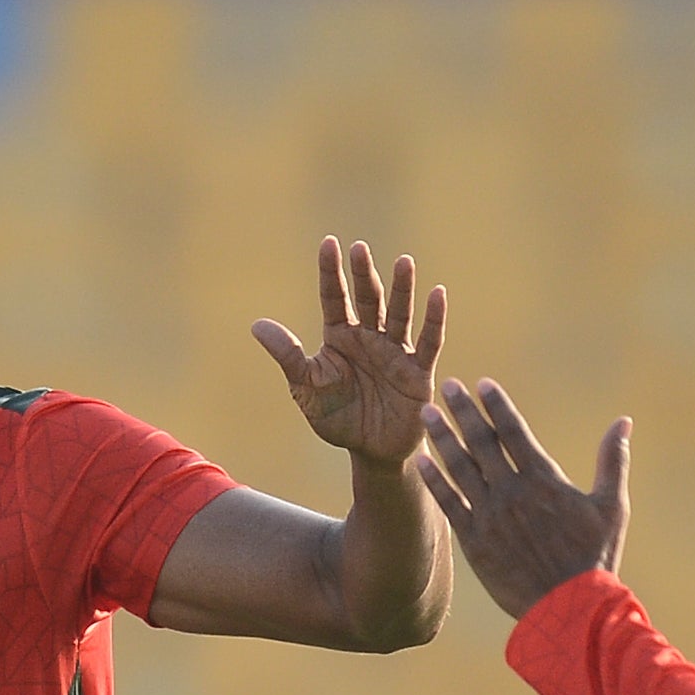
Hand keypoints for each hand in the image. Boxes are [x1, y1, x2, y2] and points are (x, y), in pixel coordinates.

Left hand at [249, 237, 445, 466]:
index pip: (333, 298)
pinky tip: (438, 294)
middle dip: (363, 275)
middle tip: (360, 248)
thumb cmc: (338, 417)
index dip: (330, 272)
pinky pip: (428, 341)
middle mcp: (368, 338)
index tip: (329, 243)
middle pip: (367, 299)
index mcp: (339, 338)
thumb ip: (288, 355)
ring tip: (404, 262)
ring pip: (398, 314)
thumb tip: (256, 325)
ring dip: (402, 289)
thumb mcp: (306, 387)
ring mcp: (395, 352)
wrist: (371, 452)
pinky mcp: (417, 371)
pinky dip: (434, 319)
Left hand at [416, 378, 630, 618]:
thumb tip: (624, 421)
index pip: (513, 431)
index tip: (481, 383)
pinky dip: (435, 481)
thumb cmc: (595, 558)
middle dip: (463, 410)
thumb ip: (613, 460)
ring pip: (460, 468)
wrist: (569, 609)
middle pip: (482, 441)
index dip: (496, 405)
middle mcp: (512, 492)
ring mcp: (490, 517)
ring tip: (427, 413)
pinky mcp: (475, 543)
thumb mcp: (611, 506)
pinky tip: (422, 461)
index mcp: (544, 480)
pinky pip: (450, 505)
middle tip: (446, 386)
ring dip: (442, 437)